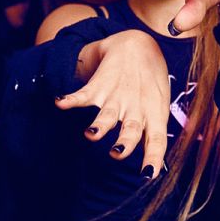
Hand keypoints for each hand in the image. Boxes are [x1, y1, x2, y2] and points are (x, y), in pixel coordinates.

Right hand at [56, 29, 170, 176]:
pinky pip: (84, 94)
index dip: (152, 157)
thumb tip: (151, 170)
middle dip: (124, 142)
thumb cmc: (151, 84)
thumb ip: (153, 135)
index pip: (157, 140)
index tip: (148, 174)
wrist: (138, 46)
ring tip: (90, 134)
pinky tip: (60, 101)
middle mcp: (136, 108)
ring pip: (109, 114)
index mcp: (154, 114)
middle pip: (132, 129)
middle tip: (116, 152)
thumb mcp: (159, 107)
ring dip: (100, 125)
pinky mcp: (99, 86)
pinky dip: (71, 98)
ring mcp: (117, 97)